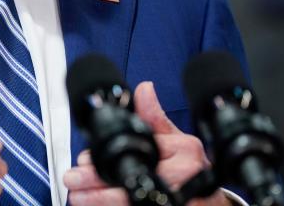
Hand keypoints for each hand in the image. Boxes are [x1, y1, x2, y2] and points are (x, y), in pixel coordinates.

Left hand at [63, 81, 228, 205]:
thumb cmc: (189, 168)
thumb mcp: (174, 138)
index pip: (136, 156)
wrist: (210, 201)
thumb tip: (144, 88)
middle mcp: (184, 178)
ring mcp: (180, 201)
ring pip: (132, 203)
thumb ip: (154, 117)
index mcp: (185, 151)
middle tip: (73, 181)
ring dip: (100, 202)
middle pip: (133, 183)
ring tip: (78, 197)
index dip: (105, 161)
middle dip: (97, 185)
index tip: (82, 160)